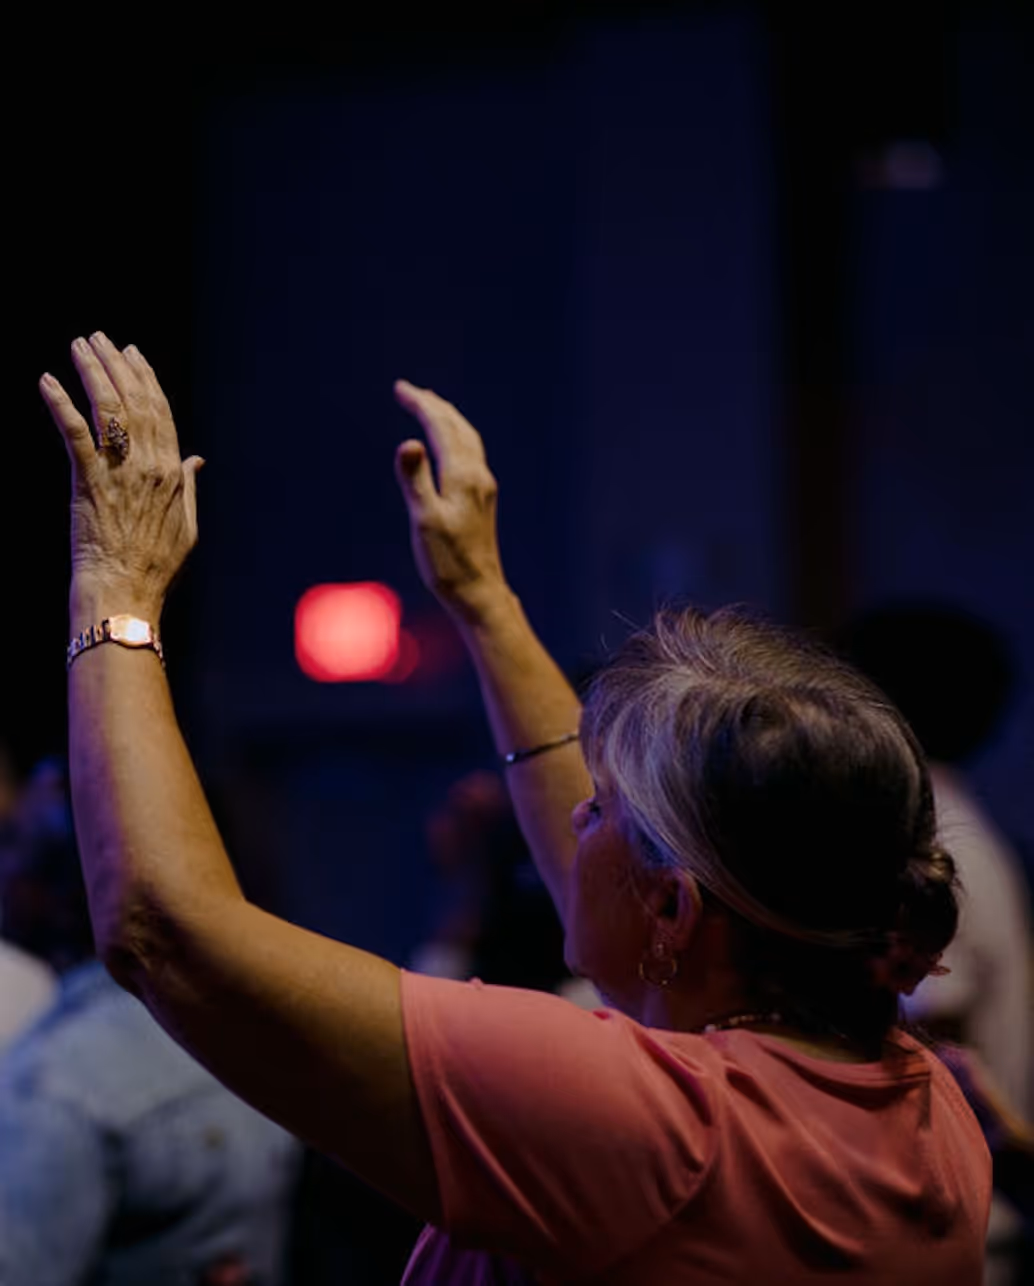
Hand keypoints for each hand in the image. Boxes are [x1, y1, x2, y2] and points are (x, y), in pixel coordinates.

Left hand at [40, 333, 202, 619]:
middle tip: (100, 339)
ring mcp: (120, 473)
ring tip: (79, 346)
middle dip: (117, 365)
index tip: (132, 354)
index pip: (161, 413)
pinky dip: (60, 405)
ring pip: (109, 409)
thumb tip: (196, 459)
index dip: (146, 378)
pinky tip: (46, 381)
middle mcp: (150, 466)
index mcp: (172, 473)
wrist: (125, 593)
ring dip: (92, 373)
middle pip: (135, 402)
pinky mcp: (88, 483)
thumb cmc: (155, 567)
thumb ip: (189, 487)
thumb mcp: (186, 526)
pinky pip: (74, 435)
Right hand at [393, 380, 507, 622]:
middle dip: (433, 405)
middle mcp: (478, 476)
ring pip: (467, 440)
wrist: (479, 593)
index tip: (400, 388)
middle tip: (408, 390)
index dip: (421, 405)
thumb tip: (408, 441)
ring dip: (447, 419)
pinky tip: (449, 448)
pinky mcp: (482, 501)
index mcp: (463, 476)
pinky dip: (455, 438)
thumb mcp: (425, 520)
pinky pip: (470, 455)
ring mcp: (483, 488)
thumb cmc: (448, 562)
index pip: (441, 427)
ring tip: (429, 407)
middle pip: (457, 427)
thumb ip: (415, 479)